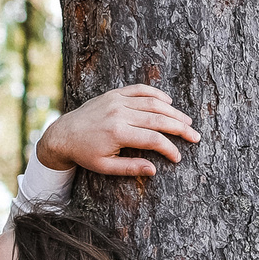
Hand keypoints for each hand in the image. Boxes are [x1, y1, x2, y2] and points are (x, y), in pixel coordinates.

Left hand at [36, 85, 199, 178]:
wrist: (63, 134)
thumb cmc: (84, 154)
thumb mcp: (105, 167)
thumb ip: (130, 167)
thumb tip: (154, 169)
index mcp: (117, 133)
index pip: (153, 139)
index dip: (170, 148)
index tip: (178, 157)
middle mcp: (119, 113)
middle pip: (158, 119)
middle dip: (180, 128)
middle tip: (195, 136)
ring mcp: (117, 100)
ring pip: (153, 103)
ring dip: (173, 111)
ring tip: (187, 121)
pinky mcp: (114, 94)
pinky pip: (139, 89)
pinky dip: (156, 94)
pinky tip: (168, 102)